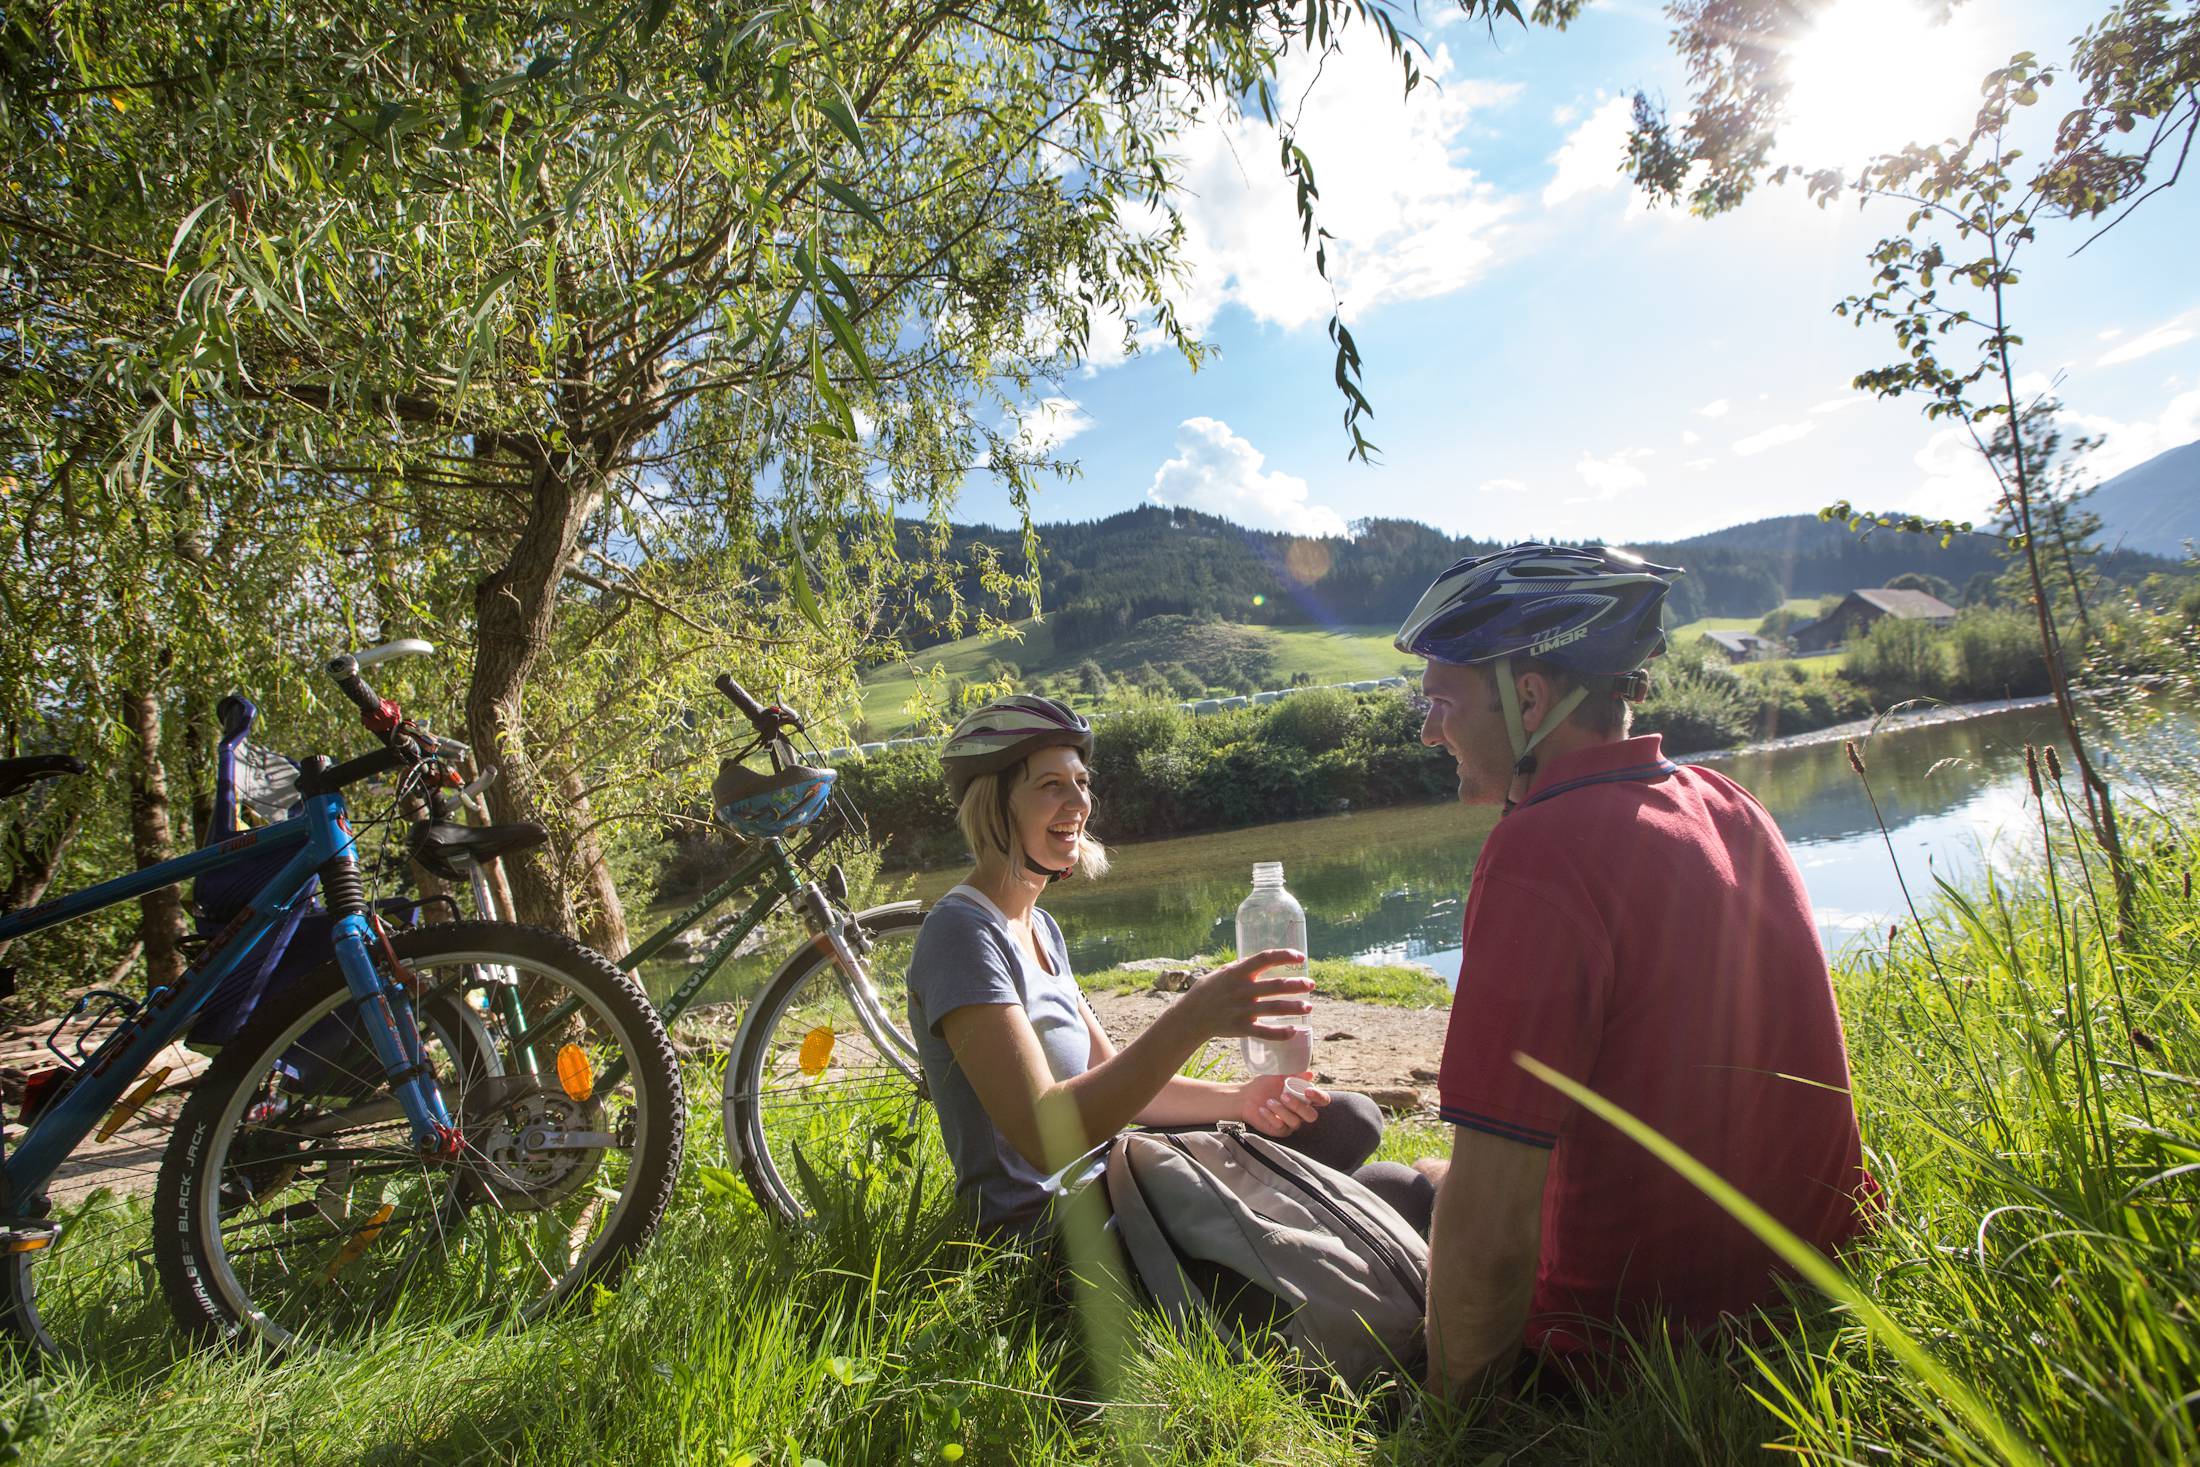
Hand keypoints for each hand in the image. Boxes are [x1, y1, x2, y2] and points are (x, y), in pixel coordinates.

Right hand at [1171, 948, 1311, 1044]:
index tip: (1301, 957)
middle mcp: (1241, 990)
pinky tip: (1294, 1031)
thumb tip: (1264, 959)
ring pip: (1274, 1008)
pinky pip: (1264, 1032)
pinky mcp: (1241, 1028)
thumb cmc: (1208, 991)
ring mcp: (1241, 1010)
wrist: (1191, 1016)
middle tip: (1311, 984)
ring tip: (1309, 1007)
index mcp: (1237, 973)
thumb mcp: (1222, 972)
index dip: (1285, 956)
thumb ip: (1242, 967)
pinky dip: (1280, 1033)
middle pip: (1275, 985)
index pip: (1265, 958)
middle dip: (1297, 984)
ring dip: (1294, 1007)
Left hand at [1238, 1072, 1327, 1135]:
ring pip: (1296, 1122)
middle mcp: (1301, 1112)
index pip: (1322, 1100)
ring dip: (1282, 1111)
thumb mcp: (1279, 1077)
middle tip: (1283, 1096)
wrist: (1246, 1097)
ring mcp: (1292, 1123)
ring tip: (1269, 1101)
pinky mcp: (1281, 1131)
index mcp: (1305, 1098)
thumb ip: (1294, 1075)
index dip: (1319, 1097)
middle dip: (1299, 1106)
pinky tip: (1263, 1109)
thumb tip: (1310, 1074)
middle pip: (1312, 1116)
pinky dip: (1271, 1117)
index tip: (1307, 1090)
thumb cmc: (1265, 1085)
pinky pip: (1281, 1127)